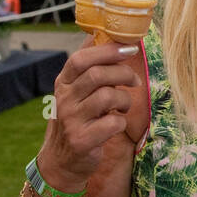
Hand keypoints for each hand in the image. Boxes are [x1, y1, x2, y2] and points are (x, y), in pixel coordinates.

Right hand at [38, 36, 141, 190]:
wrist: (62, 161)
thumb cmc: (77, 119)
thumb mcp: (77, 91)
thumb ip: (90, 68)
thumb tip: (105, 34)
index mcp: (63, 83)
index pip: (81, 59)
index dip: (107, 50)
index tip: (130, 48)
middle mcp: (64, 99)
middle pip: (97, 75)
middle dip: (123, 74)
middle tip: (135, 80)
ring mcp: (71, 120)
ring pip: (107, 97)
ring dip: (125, 100)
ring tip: (124, 106)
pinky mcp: (82, 140)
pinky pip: (113, 123)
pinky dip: (122, 122)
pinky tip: (116, 123)